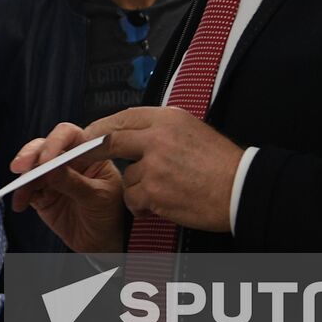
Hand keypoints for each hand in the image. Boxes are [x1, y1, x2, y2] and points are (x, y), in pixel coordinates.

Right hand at [10, 122, 124, 252]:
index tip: (45, 160)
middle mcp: (69, 160)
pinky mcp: (43, 194)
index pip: (70, 136)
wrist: (105, 242)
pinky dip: (20, 194)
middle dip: (30, 155)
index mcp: (88, 152)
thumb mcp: (99, 197)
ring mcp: (54, 177)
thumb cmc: (111, 214)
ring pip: (32, 168)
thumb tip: (51, 169)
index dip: (54, 142)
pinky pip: (27, 189)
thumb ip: (75, 182)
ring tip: (20, 193)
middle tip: (20, 167)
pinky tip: (20, 203)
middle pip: (44, 147)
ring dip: (23, 178)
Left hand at [66, 107, 243, 232]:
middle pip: (110, 139)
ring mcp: (155, 164)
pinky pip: (133, 198)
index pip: (123, 117)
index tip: (90, 135)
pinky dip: (142, 205)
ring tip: (163, 191)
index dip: (101, 127)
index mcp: (168, 118)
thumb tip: (132, 133)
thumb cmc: (222, 164)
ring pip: (127, 176)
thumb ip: (161, 129)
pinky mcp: (155, 190)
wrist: (242, 189)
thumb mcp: (192, 130)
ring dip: (137, 187)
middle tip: (80, 158)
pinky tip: (160, 205)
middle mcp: (159, 137)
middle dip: (91, 150)